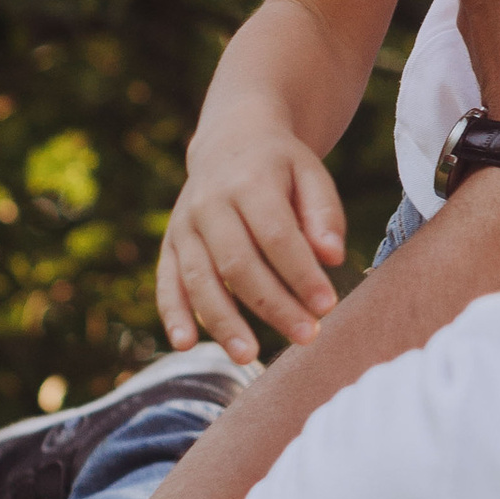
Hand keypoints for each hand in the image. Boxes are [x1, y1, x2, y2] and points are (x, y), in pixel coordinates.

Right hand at [157, 127, 347, 365]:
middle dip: (273, 305)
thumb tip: (332, 257)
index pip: (277, 236)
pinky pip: (167, 282)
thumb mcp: (311, 174)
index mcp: (250, 182)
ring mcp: (185, 225)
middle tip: (307, 336)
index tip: (328, 305)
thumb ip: (325, 213)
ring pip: (200, 280)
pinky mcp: (169, 244)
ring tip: (250, 356)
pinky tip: (185, 344)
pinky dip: (173, 314)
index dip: (301, 274)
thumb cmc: (281, 167)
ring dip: (224, 321)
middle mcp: (210, 204)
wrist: (231, 141)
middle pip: (239, 264)